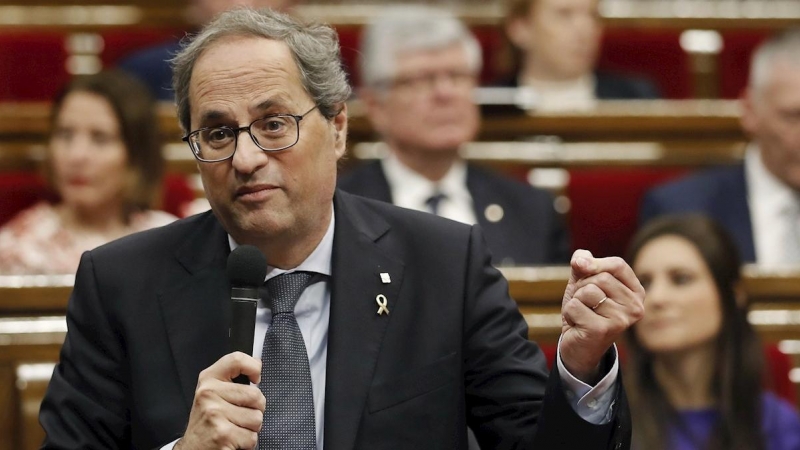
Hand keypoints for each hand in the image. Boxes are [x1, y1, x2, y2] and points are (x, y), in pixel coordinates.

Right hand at [175, 352, 265, 449]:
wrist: (192, 448)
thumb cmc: (207, 420)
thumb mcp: (213, 393)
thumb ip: (231, 379)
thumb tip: (257, 366)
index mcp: (208, 379)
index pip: (236, 360)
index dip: (253, 367)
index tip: (256, 378)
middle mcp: (209, 394)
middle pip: (256, 395)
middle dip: (256, 409)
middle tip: (240, 415)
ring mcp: (215, 414)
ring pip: (257, 418)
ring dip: (251, 428)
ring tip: (235, 428)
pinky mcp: (223, 434)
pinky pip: (252, 437)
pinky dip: (247, 442)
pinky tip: (233, 439)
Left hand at [560, 250, 644, 382]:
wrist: (578, 346)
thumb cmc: (585, 311)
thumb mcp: (583, 282)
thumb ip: (583, 264)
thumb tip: (580, 260)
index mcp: (636, 293)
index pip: (618, 265)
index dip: (595, 263)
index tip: (581, 269)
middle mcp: (635, 307)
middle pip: (601, 277)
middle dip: (582, 286)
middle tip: (584, 303)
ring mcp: (621, 320)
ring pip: (588, 291)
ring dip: (576, 300)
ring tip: (582, 314)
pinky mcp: (602, 330)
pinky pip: (575, 306)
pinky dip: (570, 313)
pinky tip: (578, 325)